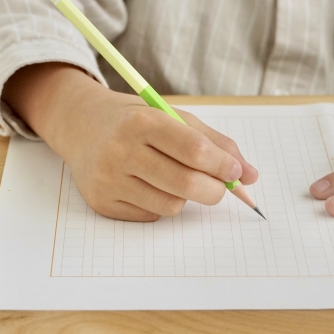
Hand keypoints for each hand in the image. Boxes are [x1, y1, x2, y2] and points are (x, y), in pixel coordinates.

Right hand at [3, 63, 257, 221]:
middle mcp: (120, 150)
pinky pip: (150, 215)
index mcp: (141, 121)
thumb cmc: (135, 120)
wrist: (81, 126)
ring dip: (185, 198)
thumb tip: (251, 175)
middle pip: (185, 184)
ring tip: (175, 179)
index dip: (223, 165)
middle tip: (219, 187)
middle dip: (214, 190)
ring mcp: (108, 179)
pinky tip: (148, 185)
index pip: (193, 150)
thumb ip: (214, 143)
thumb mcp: (173, 117)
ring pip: (171, 205)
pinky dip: (160, 204)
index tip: (237, 172)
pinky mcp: (101, 202)